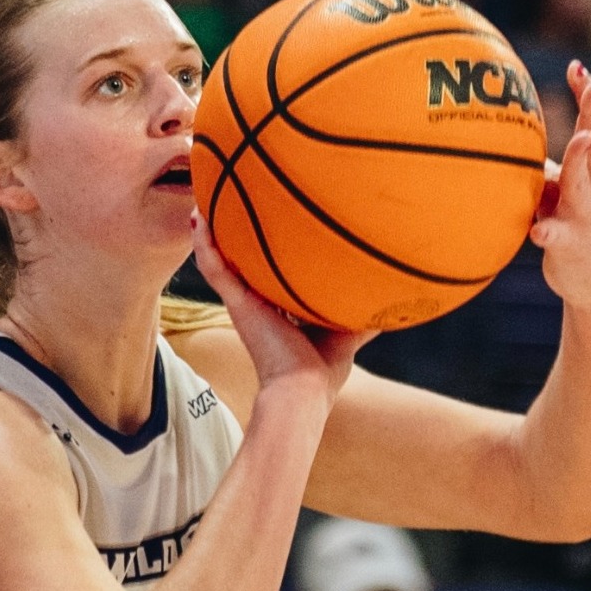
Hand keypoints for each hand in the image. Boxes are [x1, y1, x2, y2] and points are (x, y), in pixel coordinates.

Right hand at [191, 214, 374, 409]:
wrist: (302, 391)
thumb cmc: (322, 372)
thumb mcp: (347, 334)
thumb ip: (361, 312)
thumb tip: (391, 297)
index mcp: (279, 311)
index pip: (272, 276)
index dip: (269, 254)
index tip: (273, 225)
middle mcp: (258, 303)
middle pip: (243, 263)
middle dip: (235, 236)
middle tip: (230, 202)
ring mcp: (244, 303)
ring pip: (220, 261)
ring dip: (210, 233)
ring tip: (203, 200)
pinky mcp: (238, 304)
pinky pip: (215, 268)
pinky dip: (204, 244)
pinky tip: (198, 216)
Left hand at [531, 61, 590, 310]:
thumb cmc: (573, 227)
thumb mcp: (561, 192)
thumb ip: (547, 165)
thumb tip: (518, 134)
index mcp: (590, 172)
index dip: (586, 97)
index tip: (579, 67)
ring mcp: (583, 215)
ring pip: (582, 183)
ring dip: (581, 160)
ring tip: (583, 139)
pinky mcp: (569, 244)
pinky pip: (556, 237)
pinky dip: (547, 232)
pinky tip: (537, 231)